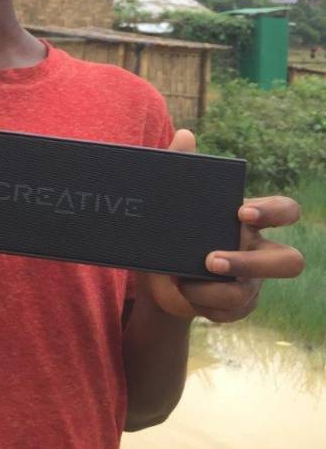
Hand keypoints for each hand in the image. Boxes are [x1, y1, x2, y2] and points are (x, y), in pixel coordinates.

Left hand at [146, 130, 304, 321]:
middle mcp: (258, 251)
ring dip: (210, 289)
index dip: (274, 212)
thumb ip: (179, 166)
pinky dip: (201, 305)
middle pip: (289, 262)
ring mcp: (251, 283)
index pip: (284, 211)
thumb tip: (185, 135)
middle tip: (211, 259)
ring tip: (182, 280)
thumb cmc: (176, 229)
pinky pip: (229, 313)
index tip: (241, 212)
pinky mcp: (236, 307)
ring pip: (247, 294)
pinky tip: (184, 294)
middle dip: (250, 263)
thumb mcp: (172, 201)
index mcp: (249, 220)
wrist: (159, 273)